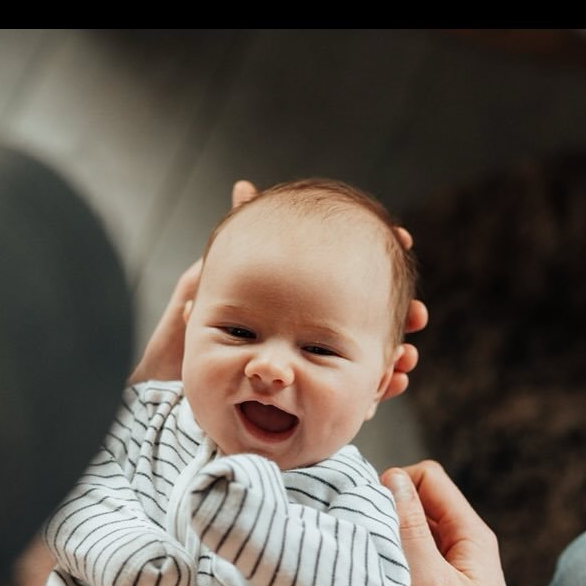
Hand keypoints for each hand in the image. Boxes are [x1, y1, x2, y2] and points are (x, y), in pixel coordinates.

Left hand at [129, 180, 427, 391]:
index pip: (348, 277)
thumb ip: (235, 235)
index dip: (379, 258)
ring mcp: (308, 365)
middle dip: (398, 319)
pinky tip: (384, 391)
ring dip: (390, 359)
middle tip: (418, 318)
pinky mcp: (302, 399)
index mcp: (295, 300)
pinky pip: (346, 398)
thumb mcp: (211, 279)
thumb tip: (244, 186)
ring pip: (363, 360)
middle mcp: (306, 331)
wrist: (167, 389)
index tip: (404, 242)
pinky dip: (369, 393)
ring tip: (404, 362)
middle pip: (367, 321)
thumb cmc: (185, 330)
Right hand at [381, 461, 522, 585]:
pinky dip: (390, 570)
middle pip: (417, 505)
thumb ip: (409, 529)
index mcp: (472, 536)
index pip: (428, 478)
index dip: (394, 486)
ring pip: (410, 538)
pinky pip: (409, 567)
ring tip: (370, 570)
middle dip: (386, 515)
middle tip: (364, 543)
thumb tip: (391, 480)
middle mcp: (465, 550)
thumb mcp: (428, 584)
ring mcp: (452, 576)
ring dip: (386, 545)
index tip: (369, 516)